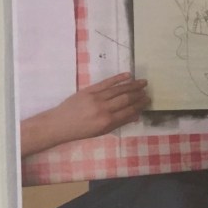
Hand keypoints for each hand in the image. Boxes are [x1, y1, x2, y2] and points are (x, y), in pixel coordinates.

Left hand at [20, 72, 148, 155]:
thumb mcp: (101, 131)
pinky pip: (106, 83)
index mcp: (106, 121)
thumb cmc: (81, 131)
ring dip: (132, 85)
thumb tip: (135, 116)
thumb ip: (119, 123)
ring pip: (118, 89)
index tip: (148, 100)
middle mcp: (103, 108)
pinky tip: (127, 75)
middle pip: (125, 99)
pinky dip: (118, 78)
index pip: (128, 111)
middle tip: (147, 91)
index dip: (140, 105)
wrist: (59, 124)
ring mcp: (95, 98)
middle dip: (138, 94)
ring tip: (143, 82)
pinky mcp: (89, 90)